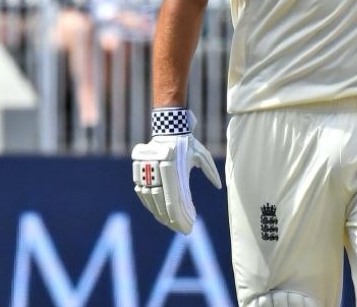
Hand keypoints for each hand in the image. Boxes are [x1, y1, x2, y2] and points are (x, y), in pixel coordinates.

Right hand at [131, 108, 220, 233]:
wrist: (169, 127)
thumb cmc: (189, 142)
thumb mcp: (202, 155)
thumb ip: (210, 171)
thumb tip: (218, 187)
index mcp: (172, 165)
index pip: (173, 200)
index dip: (179, 217)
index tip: (187, 228)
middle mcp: (156, 167)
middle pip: (161, 202)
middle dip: (171, 219)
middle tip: (181, 229)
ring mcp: (145, 167)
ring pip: (149, 198)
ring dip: (159, 213)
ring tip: (170, 223)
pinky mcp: (138, 168)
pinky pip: (141, 190)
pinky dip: (148, 203)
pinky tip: (156, 212)